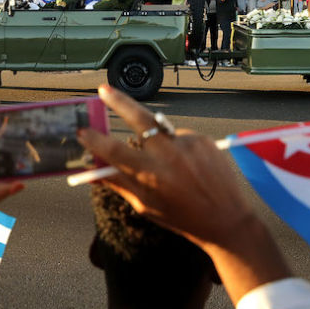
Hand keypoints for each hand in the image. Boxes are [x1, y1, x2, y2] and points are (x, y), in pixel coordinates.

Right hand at [77, 86, 290, 302]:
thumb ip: (119, 184)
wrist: (227, 220)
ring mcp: (188, 144)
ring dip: (158, 142)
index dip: (94, 140)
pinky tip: (190, 168)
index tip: (83, 130)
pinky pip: (181, 137)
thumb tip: (93, 170)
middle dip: (118, 101)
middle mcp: (168, 156)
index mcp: (150, 176)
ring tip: (175, 170)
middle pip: (138, 118)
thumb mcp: (145, 206)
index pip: (113, 151)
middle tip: (103, 89)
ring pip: (162, 132)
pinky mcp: (203, 139)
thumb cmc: (181, 217)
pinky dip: (179, 148)